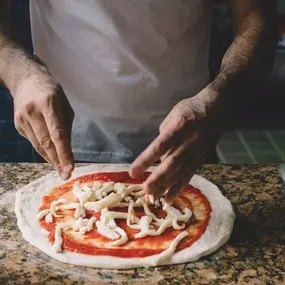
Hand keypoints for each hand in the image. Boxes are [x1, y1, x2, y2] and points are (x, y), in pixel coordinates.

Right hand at [14, 66, 74, 179]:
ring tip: (61, 169)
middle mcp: (33, 111)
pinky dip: (43, 151)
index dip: (64, 153)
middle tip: (66, 175)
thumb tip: (67, 151)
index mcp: (49, 103)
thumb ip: (66, 128)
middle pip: (46, 142)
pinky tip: (51, 157)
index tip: (70, 168)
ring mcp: (22, 117)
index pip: (58, 133)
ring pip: (38, 145)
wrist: (27, 80)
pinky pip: (33, 141)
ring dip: (51, 159)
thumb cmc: (53, 94)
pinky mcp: (17, 124)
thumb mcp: (65, 106)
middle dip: (57, 161)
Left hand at [130, 87, 224, 203]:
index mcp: (180, 127)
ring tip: (154, 198)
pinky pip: (189, 175)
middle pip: (173, 163)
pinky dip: (178, 187)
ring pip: (181, 172)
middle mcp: (189, 141)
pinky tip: (169, 198)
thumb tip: (158, 158)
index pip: (160, 146)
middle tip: (146, 191)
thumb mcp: (172, 117)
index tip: (133, 172)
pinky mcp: (201, 159)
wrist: (215, 110)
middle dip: (158, 179)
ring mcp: (197, 152)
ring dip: (167, 187)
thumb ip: (164, 137)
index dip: (147, 160)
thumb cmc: (189, 110)